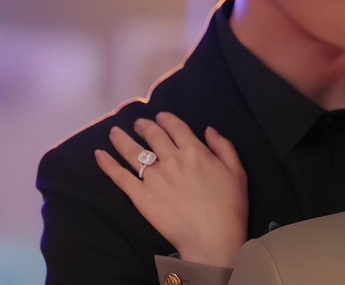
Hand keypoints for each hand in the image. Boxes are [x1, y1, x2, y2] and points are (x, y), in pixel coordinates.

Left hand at [95, 112, 247, 266]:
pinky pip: (120, 177)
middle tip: (138, 123)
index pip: (176, 128)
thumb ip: (223, 146)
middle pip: (153, 136)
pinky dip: (107, 164)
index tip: (160, 116)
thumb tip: (209, 129)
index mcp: (195, 151)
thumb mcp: (236, 171)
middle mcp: (171, 159)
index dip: (166, 119)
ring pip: (133, 152)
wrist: (212, 237)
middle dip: (144, 126)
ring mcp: (154, 178)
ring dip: (122, 139)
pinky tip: (99, 155)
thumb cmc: (229, 205)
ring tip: (114, 132)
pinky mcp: (141, 196)